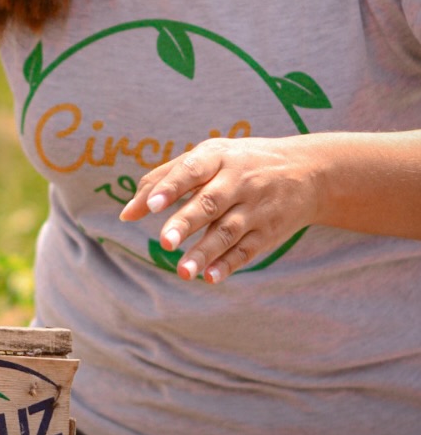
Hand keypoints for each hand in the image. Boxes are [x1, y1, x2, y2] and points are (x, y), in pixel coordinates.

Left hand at [119, 135, 320, 282]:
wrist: (308, 172)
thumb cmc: (239, 163)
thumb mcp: (206, 158)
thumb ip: (163, 180)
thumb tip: (127, 214)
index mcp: (218, 157)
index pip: (192, 170)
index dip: (171, 187)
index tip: (152, 206)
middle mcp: (238, 181)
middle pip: (210, 203)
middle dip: (186, 223)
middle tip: (164, 242)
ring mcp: (255, 208)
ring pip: (228, 231)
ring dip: (205, 252)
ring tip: (182, 271)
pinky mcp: (268, 232)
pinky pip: (247, 250)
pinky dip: (229, 264)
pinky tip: (210, 277)